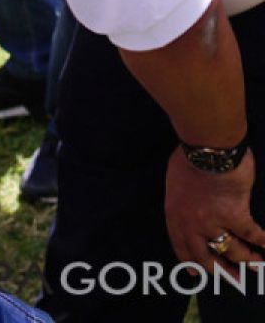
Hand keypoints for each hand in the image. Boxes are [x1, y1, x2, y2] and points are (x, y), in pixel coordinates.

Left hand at [164, 146, 264, 271]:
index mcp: (175, 215)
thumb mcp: (175, 182)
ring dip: (248, 260)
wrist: (206, 149)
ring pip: (233, 251)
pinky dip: (264, 242)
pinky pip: (252, 235)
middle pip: (206, 258)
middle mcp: (191, 224)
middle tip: (234, 282)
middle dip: (222, 273)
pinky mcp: (236, 215)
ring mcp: (213, 223)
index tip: (195, 274)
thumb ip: (184, 198)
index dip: (189, 262)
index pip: (181, 246)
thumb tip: (194, 202)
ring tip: (258, 267)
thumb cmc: (189, 158)